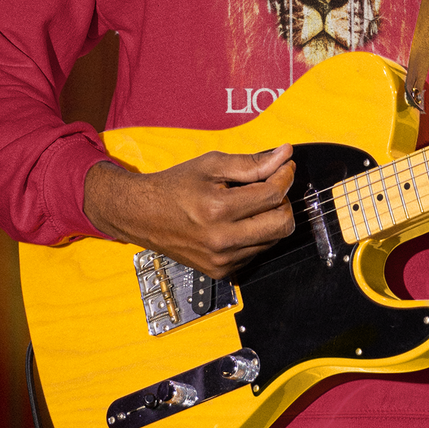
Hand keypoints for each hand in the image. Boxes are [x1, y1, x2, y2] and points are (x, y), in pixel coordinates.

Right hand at [83, 146, 295, 277]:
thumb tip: (284, 156)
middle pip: (282, 224)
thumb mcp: (211, 165)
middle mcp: (222, 240)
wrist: (143, 215)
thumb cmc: (176, 187)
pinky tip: (240, 221)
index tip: (285, 166)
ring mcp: (222, 260)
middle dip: (284, 201)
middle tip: (272, 186)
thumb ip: (250, 163)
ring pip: (273, 240)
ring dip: (271, 218)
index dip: (285, 176)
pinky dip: (257, 235)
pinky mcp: (221, 272)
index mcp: (218, 209)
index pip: (272, 195)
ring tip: (251, 203)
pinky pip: (257, 253)